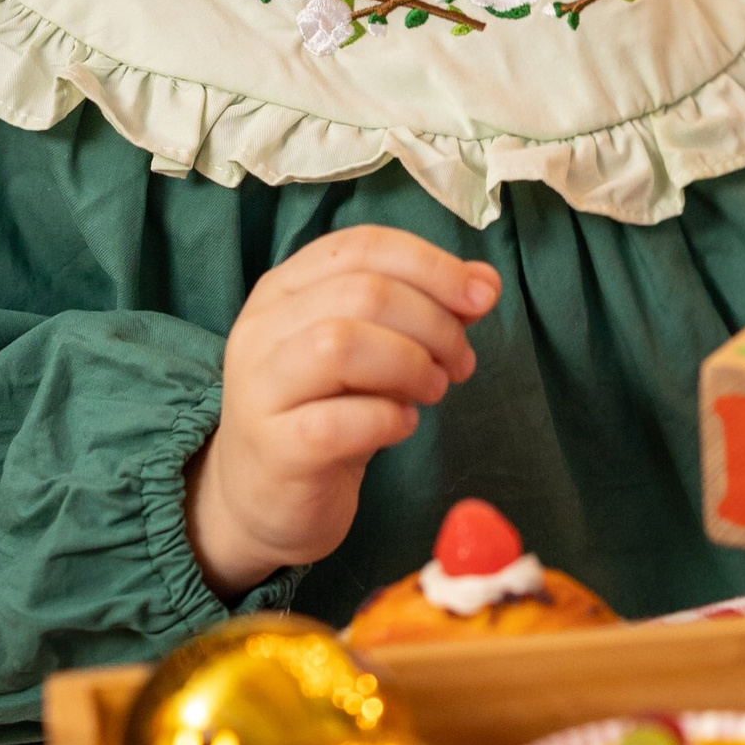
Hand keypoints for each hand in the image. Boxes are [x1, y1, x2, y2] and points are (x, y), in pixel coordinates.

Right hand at [187, 227, 498, 594]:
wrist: (261, 499)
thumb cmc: (322, 412)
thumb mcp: (372, 350)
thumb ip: (422, 310)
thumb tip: (484, 282)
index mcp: (284, 288)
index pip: (361, 246)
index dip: (431, 264)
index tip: (482, 295)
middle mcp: (262, 328)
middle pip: (362, 292)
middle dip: (433, 322)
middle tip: (461, 362)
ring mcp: (260, 388)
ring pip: (340, 345)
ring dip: (410, 364)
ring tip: (434, 390)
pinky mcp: (274, 448)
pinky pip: (337, 421)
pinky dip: (387, 419)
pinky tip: (403, 426)